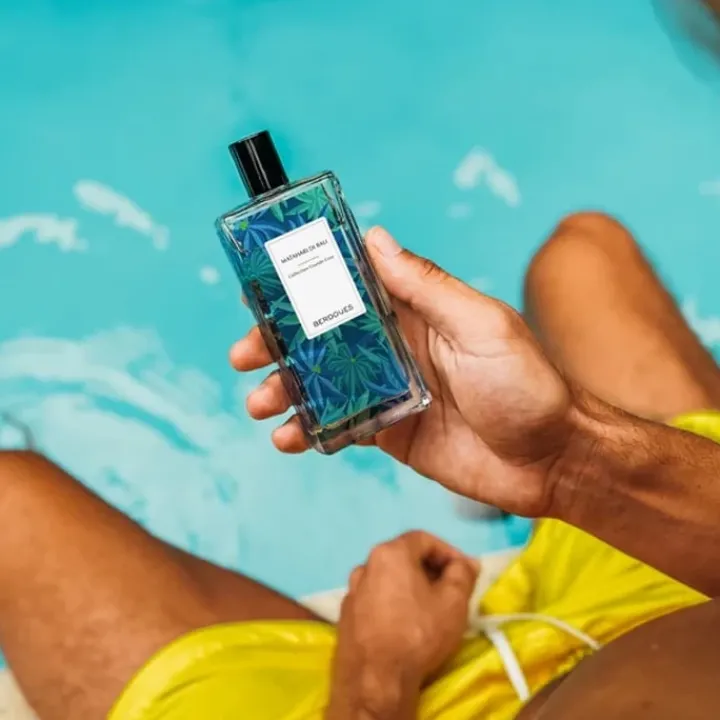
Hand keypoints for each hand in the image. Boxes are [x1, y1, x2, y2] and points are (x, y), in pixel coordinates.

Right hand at [231, 226, 574, 516]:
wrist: (551, 461)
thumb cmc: (527, 385)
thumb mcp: (480, 325)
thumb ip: (426, 287)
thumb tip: (375, 238)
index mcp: (414, 312)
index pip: (348, 289)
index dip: (303, 285)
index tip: (262, 286)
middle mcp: (394, 347)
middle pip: (322, 338)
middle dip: (278, 343)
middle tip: (244, 353)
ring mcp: (387, 391)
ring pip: (321, 384)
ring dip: (284, 389)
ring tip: (260, 403)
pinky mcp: (388, 432)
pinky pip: (337, 426)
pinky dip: (308, 431)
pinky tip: (288, 439)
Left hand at [327, 532, 478, 718]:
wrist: (375, 679)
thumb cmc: (418, 633)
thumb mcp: (453, 602)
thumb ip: (462, 574)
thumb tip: (466, 563)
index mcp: (390, 553)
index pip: (423, 539)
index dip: (448, 552)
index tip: (464, 571)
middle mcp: (366, 565)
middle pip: (403, 557)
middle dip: (429, 569)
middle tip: (449, 589)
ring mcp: (352, 590)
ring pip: (387, 578)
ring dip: (409, 586)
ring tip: (427, 607)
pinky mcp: (345, 615)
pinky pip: (374, 599)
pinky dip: (391, 603)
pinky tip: (403, 624)